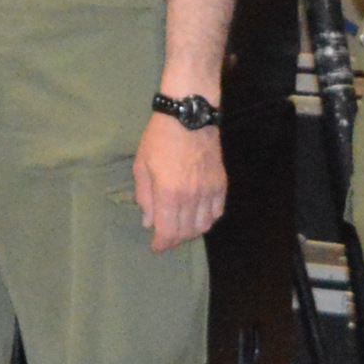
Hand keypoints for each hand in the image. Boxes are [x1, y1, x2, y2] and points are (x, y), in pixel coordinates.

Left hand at [134, 112, 225, 250]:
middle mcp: (191, 197)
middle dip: (174, 240)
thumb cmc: (159, 138)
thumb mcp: (141, 166)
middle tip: (166, 238)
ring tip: (181, 228)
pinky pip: (218, 212)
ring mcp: (209, 191)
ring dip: (191, 232)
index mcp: (168, 194)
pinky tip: (198, 216)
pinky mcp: (221, 183)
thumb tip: (148, 222)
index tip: (156, 247)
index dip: (161, 244)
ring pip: (204, 225)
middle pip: (186, 232)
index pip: (167, 231)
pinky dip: (208, 219)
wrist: (189, 116)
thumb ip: (144, 197)